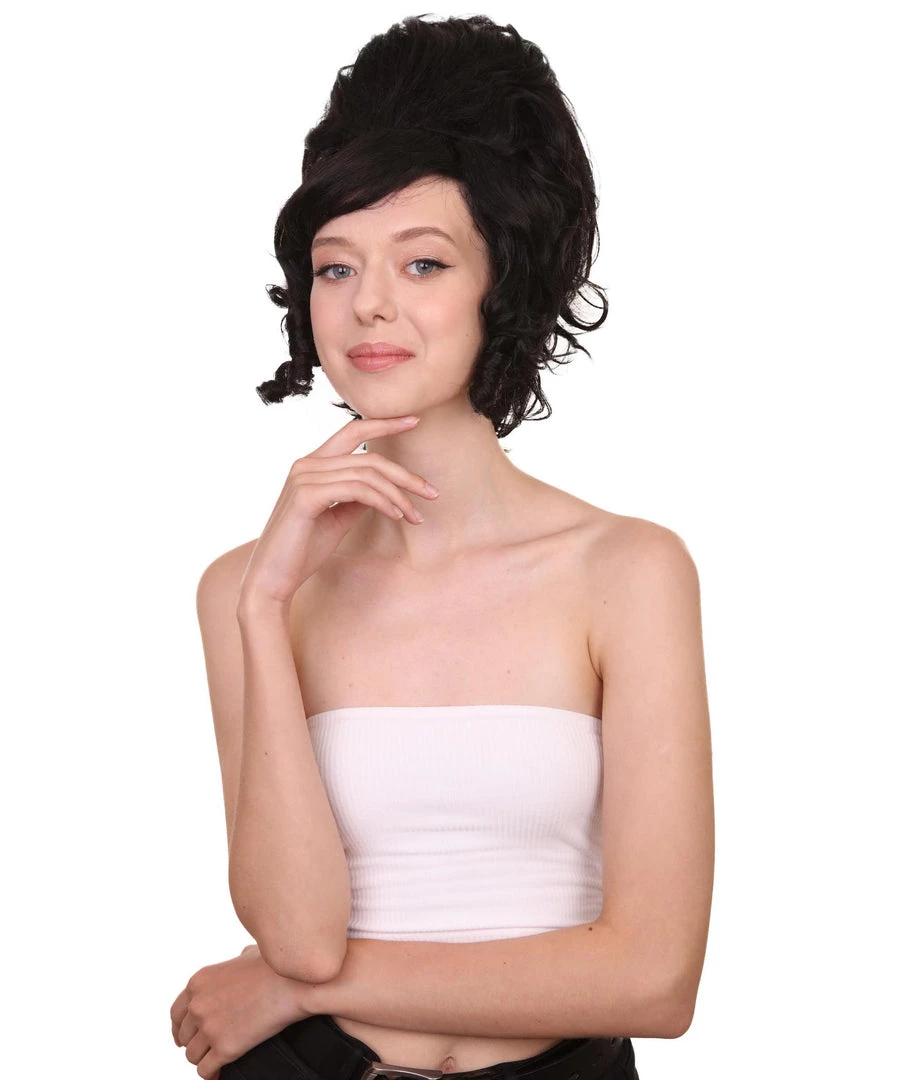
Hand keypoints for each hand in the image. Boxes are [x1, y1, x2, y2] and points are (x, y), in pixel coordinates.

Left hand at [170, 944, 315, 1078]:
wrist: (294, 983)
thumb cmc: (276, 967)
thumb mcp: (248, 954)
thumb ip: (236, 960)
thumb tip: (242, 957)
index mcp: (199, 982)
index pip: (176, 1013)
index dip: (180, 1028)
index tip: (185, 1036)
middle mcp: (198, 1005)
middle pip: (183, 1036)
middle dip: (195, 1043)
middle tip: (208, 1048)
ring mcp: (210, 1027)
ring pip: (192, 1056)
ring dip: (204, 1059)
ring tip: (217, 1059)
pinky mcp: (225, 1047)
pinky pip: (206, 1071)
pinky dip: (212, 1074)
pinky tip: (220, 1072)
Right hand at [238, 415, 439, 607]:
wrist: (272, 580)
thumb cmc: (304, 550)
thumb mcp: (338, 518)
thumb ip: (357, 497)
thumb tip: (385, 488)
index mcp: (312, 464)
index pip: (352, 431)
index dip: (384, 423)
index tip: (414, 421)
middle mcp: (306, 464)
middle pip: (368, 456)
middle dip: (405, 474)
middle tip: (432, 492)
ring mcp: (303, 478)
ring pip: (366, 474)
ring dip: (398, 495)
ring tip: (415, 516)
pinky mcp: (306, 496)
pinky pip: (356, 490)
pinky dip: (382, 501)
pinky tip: (396, 515)